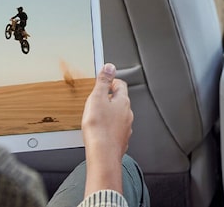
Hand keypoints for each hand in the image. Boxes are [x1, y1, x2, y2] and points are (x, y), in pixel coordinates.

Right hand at [82, 63, 132, 196]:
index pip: (121, 85)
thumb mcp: (97, 99)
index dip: (111, 81)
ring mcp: (125, 128)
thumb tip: (109, 67)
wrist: (103, 155)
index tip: (103, 82)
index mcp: (123, 101)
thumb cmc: (99, 129)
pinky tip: (99, 131)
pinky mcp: (120, 140)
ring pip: (118, 116)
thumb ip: (103, 82)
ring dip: (108, 113)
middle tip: (96, 99)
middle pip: (120, 100)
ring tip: (96, 115)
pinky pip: (115, 129)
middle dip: (108, 98)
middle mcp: (127, 114)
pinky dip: (108, 127)